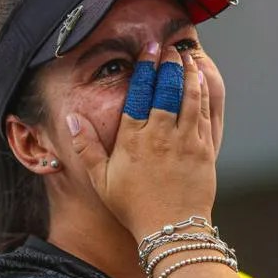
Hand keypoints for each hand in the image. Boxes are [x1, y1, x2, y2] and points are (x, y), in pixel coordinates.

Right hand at [66, 43, 215, 237]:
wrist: (171, 229)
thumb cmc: (134, 207)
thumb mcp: (102, 180)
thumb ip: (87, 148)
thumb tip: (73, 120)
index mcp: (134, 139)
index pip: (140, 93)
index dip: (146, 68)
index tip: (149, 49)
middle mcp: (161, 136)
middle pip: (167, 90)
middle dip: (170, 65)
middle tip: (171, 48)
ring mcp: (186, 142)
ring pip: (189, 99)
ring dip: (189, 75)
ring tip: (188, 58)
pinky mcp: (204, 151)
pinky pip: (205, 116)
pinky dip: (203, 96)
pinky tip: (202, 83)